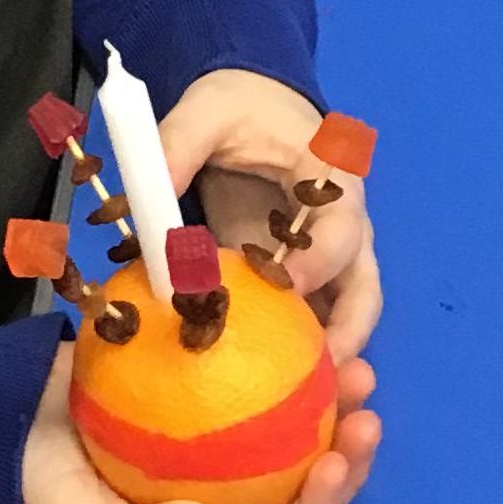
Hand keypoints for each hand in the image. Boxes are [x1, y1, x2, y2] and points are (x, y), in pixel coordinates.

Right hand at [21, 336, 380, 503]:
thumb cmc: (49, 490)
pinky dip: (281, 364)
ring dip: (328, 409)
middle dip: (346, 459)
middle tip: (366, 409)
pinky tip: (300, 330)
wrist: (10, 425)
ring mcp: (220, 458)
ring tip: (353, 366)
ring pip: (289, 439)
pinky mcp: (207, 409)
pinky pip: (254, 388)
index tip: (338, 462)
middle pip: (301, 490)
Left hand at [160, 67, 382, 361]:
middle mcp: (345, 224)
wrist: (254, 105)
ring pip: (349, 313)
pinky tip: (268, 385)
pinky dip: (302, 350)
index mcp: (332, 179)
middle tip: (309, 375)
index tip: (283, 290)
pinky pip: (316, 318)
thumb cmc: (239, 107)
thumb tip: (139, 204)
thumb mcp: (205, 112)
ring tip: (298, 398)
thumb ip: (174, 147)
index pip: (341, 227)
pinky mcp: (308, 275)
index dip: (318, 262)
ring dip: (329, 353)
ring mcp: (332, 255)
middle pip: (364, 288)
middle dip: (344, 334)